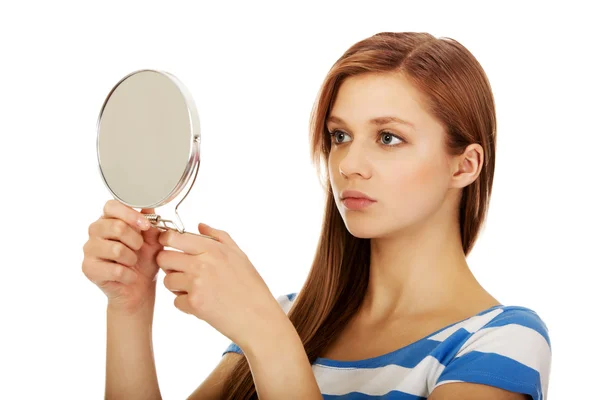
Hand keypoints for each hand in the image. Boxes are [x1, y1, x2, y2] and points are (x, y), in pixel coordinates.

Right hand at [82, 199, 163, 314]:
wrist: (139, 288)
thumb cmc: (144, 260)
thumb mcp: (154, 240)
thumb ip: (151, 224)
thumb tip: (150, 207)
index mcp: (109, 218)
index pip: (111, 206)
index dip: (130, 214)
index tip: (145, 226)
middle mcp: (95, 231)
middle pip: (116, 227)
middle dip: (136, 240)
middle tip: (139, 248)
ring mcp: (89, 249)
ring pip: (116, 249)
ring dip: (132, 259)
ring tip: (132, 262)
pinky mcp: (88, 268)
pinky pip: (115, 270)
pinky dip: (129, 275)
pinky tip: (128, 276)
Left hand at [156, 223, 285, 349]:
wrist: (259, 317)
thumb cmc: (251, 287)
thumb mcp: (239, 255)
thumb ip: (218, 237)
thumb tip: (200, 225)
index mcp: (213, 249)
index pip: (173, 237)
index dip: (166, 241)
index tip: (169, 246)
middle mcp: (202, 263)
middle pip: (163, 258)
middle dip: (169, 265)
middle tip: (182, 271)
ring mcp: (197, 284)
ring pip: (167, 280)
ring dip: (177, 286)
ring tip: (197, 289)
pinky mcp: (194, 304)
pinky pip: (175, 301)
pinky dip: (186, 304)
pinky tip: (203, 303)